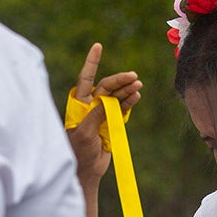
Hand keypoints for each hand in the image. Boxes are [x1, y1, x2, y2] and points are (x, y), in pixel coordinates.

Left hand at [68, 43, 142, 188]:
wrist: (87, 170)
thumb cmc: (79, 151)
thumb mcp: (85, 132)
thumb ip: (96, 115)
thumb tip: (107, 100)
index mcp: (79, 104)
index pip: (86, 79)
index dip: (92, 62)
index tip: (98, 46)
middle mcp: (90, 104)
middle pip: (106, 86)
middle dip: (119, 80)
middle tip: (133, 77)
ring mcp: (102, 112)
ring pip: (116, 96)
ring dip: (127, 90)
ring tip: (138, 85)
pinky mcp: (112, 122)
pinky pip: (122, 108)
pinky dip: (129, 102)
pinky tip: (136, 96)